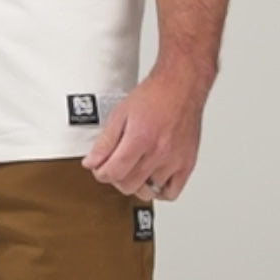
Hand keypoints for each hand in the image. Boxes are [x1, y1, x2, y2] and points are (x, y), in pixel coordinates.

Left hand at [81, 68, 211, 202]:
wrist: (181, 87)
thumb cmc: (154, 96)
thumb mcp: (120, 113)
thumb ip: (105, 141)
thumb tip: (92, 162)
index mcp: (140, 138)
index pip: (114, 172)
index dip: (101, 173)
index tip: (99, 168)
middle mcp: (159, 152)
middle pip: (129, 185)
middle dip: (115, 178)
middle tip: (114, 166)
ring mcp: (174, 161)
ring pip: (148, 192)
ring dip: (136, 185)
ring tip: (133, 170)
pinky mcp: (187, 164)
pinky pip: (171, 193)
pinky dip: (159, 191)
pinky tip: (152, 178)